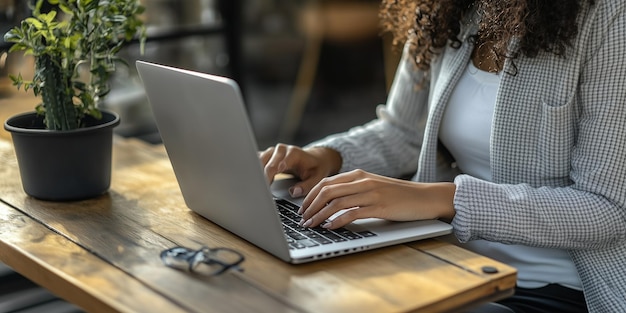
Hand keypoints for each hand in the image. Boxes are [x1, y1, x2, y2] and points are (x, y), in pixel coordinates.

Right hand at [259, 144, 341, 196]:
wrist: (314, 158)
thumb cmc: (315, 168)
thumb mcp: (317, 178)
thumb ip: (306, 186)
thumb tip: (293, 192)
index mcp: (294, 153)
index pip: (281, 162)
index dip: (274, 170)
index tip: (269, 180)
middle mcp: (281, 150)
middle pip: (267, 162)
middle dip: (263, 176)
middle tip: (261, 191)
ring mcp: (272, 152)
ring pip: (259, 161)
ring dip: (256, 174)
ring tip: (256, 188)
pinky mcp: (267, 156)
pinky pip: (256, 161)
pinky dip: (253, 170)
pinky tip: (251, 180)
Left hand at [298, 169, 455, 228]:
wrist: (425, 197)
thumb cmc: (399, 196)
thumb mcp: (373, 188)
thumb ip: (354, 191)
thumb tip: (331, 204)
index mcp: (359, 175)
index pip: (326, 182)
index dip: (310, 196)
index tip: (302, 208)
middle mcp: (363, 181)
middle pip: (327, 191)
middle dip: (310, 206)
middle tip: (303, 219)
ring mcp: (371, 193)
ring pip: (336, 202)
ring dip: (320, 215)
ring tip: (312, 225)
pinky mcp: (379, 206)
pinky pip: (352, 213)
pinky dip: (338, 221)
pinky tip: (330, 227)